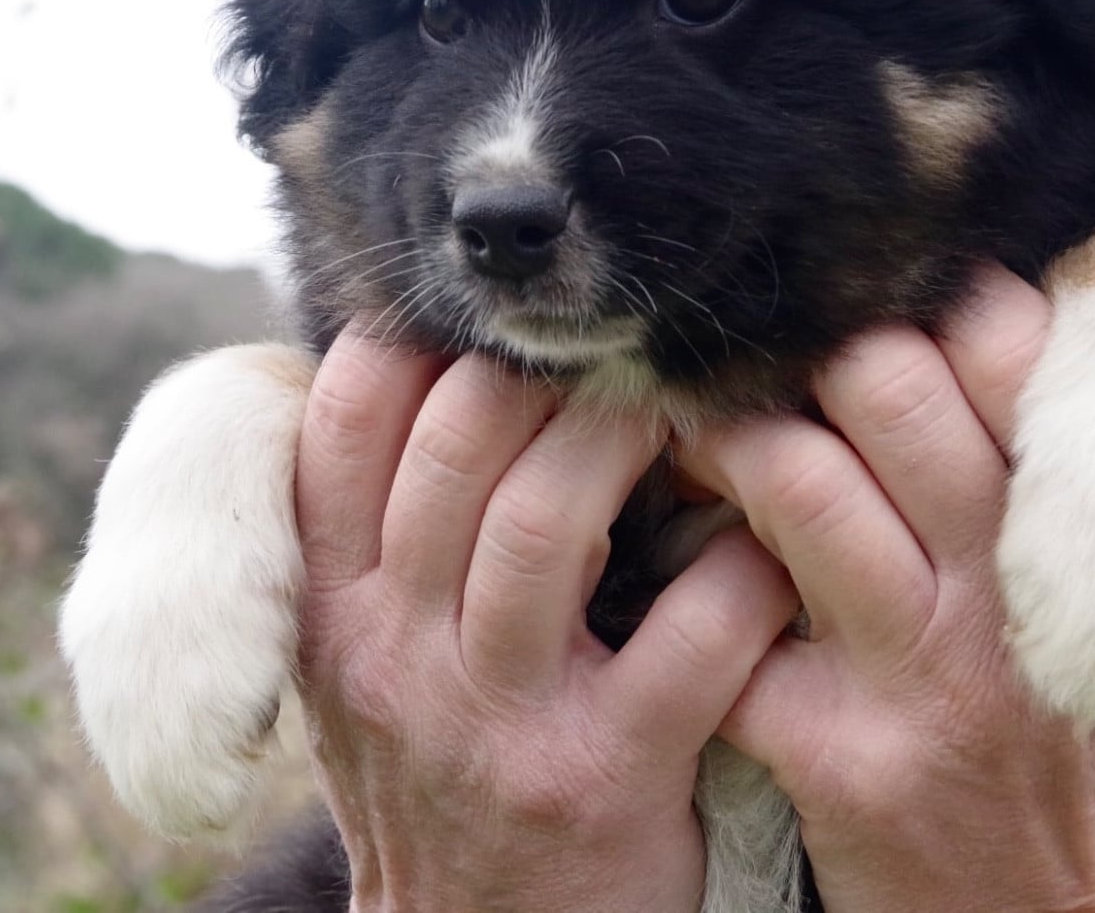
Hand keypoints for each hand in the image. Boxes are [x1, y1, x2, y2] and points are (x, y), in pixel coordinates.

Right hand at [292, 333, 798, 912]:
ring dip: (632, 441)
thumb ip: (384, 527)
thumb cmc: (438, 762)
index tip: (497, 312)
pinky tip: (761, 547)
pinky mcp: (601, 781)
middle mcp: (394, 652)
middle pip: (459, 445)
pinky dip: (737, 571)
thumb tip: (442, 359)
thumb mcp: (369, 653)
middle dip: (548, 372)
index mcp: (333, 603)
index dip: (421, 336)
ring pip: (549, 520)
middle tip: (619, 346)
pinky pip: (686, 639)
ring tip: (688, 411)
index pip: (343, 423)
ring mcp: (494, 720)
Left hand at [677, 266, 1094, 912]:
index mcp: (1077, 537)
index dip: (946, 300)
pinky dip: (698, 568)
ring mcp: (906, 668)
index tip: (906, 303)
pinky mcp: (826, 745)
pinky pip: (729, 618)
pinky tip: (693, 553)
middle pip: (883, 385)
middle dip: (826, 346)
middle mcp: (992, 587)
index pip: (1007, 352)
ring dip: (735, 433)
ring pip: (794, 480)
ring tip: (714, 422)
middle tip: (792, 352)